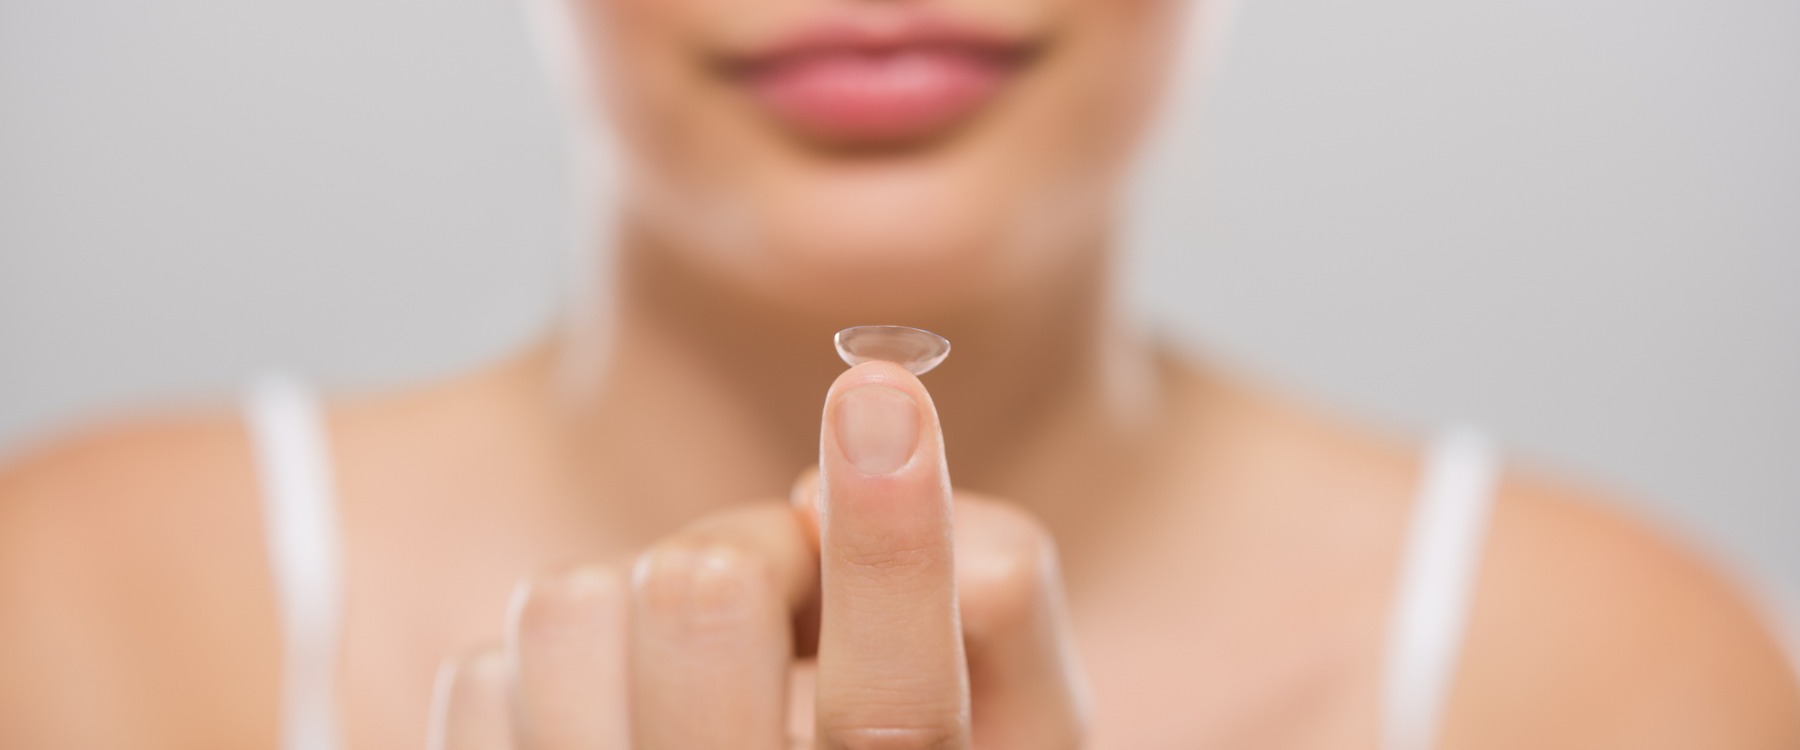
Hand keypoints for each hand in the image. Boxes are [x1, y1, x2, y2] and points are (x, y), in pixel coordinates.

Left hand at [427, 361, 1092, 748]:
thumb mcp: (1010, 718)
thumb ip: (997, 612)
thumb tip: (845, 485)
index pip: (897, 713)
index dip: (891, 545)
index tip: (878, 393)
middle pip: (704, 604)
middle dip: (755, 544)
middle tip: (788, 588)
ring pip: (572, 611)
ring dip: (642, 595)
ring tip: (691, 659)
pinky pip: (485, 671)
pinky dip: (565, 662)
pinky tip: (618, 713)